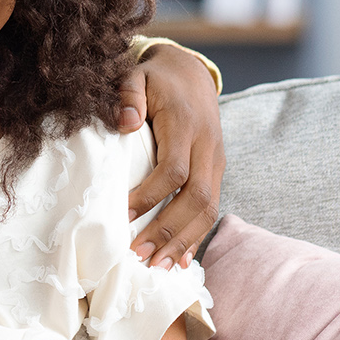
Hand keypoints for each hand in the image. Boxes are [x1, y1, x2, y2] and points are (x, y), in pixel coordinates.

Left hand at [115, 43, 224, 267]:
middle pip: (196, 197)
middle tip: (139, 257)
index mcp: (186, 124)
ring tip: (159, 268)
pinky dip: (197, 235)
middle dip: (168, 231)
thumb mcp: (136, 75)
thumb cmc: (155, 78)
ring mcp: (216, 161)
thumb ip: (128, 94)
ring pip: (209, 208)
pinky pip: (212, 207)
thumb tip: (124, 122)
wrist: (190, 72)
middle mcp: (207, 146)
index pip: (173, 170)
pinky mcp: (216, 171)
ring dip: (184, 241)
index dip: (150, 196)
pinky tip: (182, 260)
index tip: (122, 215)